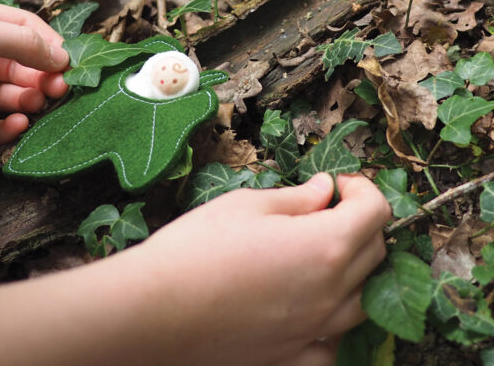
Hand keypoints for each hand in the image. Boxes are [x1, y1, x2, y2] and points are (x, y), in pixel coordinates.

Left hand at [0, 0, 68, 144]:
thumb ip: (18, 41)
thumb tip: (61, 56)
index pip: (23, 29)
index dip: (48, 45)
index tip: (68, 65)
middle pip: (18, 64)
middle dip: (41, 76)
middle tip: (58, 91)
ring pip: (4, 94)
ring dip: (24, 101)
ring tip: (33, 106)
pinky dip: (2, 128)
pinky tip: (15, 126)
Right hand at [128, 173, 390, 365]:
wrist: (156, 310)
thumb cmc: (198, 247)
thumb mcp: (247, 205)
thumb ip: (296, 198)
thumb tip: (325, 189)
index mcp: (325, 246)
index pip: (374, 210)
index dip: (361, 187)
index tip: (337, 182)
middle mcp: (331, 293)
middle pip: (375, 251)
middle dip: (359, 221)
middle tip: (325, 208)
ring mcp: (316, 331)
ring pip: (363, 298)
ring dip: (353, 267)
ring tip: (319, 251)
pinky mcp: (294, 358)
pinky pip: (334, 344)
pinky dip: (334, 321)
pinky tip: (311, 306)